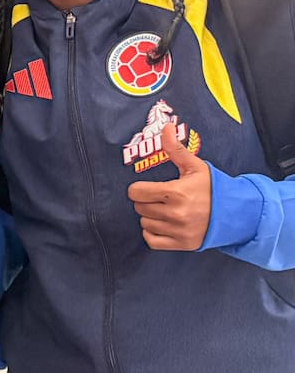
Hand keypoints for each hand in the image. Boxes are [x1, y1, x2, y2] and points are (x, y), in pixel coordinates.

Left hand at [127, 123, 211, 250]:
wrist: (236, 213)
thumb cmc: (213, 188)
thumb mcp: (195, 166)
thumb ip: (175, 149)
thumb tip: (166, 128)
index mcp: (176, 193)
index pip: (136, 192)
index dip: (139, 188)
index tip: (147, 188)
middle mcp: (176, 213)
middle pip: (139, 207)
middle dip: (146, 201)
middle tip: (160, 198)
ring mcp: (179, 231)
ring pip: (144, 223)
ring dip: (151, 217)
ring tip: (165, 210)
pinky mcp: (182, 244)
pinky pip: (151, 240)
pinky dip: (153, 233)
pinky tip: (163, 224)